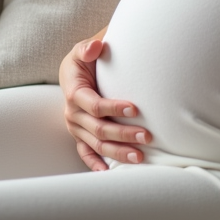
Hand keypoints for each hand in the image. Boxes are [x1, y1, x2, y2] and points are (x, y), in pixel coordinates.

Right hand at [60, 36, 150, 170]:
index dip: (114, 109)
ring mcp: (76, 128)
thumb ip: (88, 48)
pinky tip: (109, 173)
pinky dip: (95, 164)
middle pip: (100, 129)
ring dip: (118, 152)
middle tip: (147, 136)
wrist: (72, 72)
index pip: (95, 106)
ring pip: (97, 145)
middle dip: (123, 134)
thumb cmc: (83, 60)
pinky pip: (86, 153)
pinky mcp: (79, 135)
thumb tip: (96, 47)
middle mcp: (73, 114)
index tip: (135, 109)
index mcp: (74, 94)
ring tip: (140, 156)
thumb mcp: (82, 50)